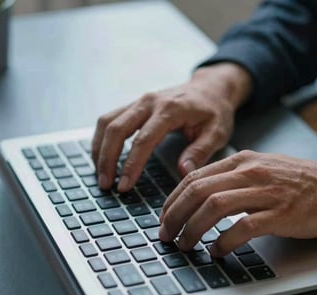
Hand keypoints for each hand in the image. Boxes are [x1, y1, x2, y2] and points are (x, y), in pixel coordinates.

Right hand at [92, 63, 251, 190]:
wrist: (211, 88)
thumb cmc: (215, 111)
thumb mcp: (217, 132)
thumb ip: (200, 151)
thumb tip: (183, 172)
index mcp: (171, 109)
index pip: (143, 140)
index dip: (131, 165)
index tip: (124, 186)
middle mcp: (150, 102)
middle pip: (116, 129)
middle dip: (107, 159)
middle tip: (106, 185)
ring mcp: (140, 101)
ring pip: (107, 122)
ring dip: (99, 149)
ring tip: (100, 174)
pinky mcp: (135, 105)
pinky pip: (109, 119)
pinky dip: (102, 139)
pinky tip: (102, 156)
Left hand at [159, 150, 316, 256]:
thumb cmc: (301, 181)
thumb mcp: (262, 168)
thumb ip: (233, 177)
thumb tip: (203, 195)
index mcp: (242, 161)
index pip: (194, 178)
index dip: (173, 200)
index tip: (164, 217)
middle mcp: (249, 172)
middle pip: (197, 191)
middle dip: (174, 215)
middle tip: (166, 235)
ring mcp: (265, 192)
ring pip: (214, 207)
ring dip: (192, 229)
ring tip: (185, 245)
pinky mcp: (281, 213)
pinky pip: (243, 227)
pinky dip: (224, 241)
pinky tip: (217, 251)